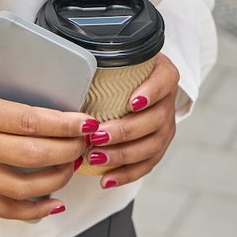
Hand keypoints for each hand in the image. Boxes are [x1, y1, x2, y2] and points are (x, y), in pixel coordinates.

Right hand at [0, 68, 93, 219]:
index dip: (62, 124)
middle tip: (86, 140)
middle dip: (68, 149)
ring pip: (23, 187)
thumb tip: (43, 85)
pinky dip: (33, 210)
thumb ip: (1, 81)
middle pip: (31, 155)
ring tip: (74, 164)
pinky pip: (5, 208)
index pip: (27, 121)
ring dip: (57, 179)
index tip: (86, 122)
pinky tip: (55, 202)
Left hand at [83, 54, 179, 188]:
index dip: (151, 92)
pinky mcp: (159, 145)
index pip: (164, 81)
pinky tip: (106, 179)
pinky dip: (126, 174)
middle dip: (125, 131)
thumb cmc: (125, 69)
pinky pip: (147, 164)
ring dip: (122, 155)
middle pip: (155, 119)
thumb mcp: (119, 57)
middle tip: (97, 136)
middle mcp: (168, 101)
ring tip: (96, 157)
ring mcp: (166, 126)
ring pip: (152, 146)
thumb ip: (103, 59)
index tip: (132, 102)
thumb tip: (68, 65)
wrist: (140, 81)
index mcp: (163, 74)